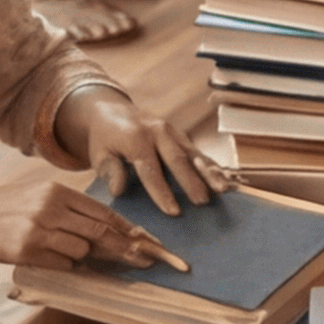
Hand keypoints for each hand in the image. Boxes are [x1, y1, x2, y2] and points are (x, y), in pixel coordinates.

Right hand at [0, 170, 182, 274]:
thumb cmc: (9, 210)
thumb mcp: (41, 198)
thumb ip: (73, 210)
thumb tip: (112, 229)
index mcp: (59, 191)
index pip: (106, 213)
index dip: (132, 231)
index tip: (154, 244)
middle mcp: (51, 207)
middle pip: (102, 232)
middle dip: (130, 250)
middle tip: (154, 262)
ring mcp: (39, 228)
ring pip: (82, 250)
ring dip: (81, 257)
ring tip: (57, 248)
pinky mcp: (27, 249)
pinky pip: (61, 263)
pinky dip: (61, 265)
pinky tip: (43, 256)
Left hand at [65, 88, 226, 221]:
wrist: (113, 111)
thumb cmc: (104, 139)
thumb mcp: (98, 153)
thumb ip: (108, 170)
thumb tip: (118, 190)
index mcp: (135, 137)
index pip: (150, 168)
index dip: (161, 191)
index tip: (172, 211)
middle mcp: (158, 132)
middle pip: (178, 159)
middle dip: (192, 181)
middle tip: (202, 201)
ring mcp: (174, 133)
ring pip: (194, 154)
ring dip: (210, 172)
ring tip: (222, 189)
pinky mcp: (182, 137)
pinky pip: (199, 153)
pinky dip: (213, 167)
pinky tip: (225, 181)